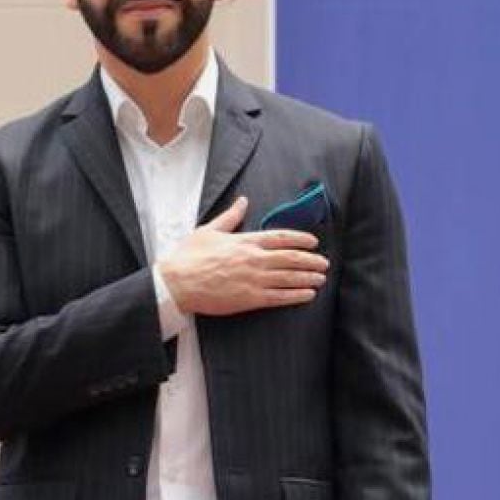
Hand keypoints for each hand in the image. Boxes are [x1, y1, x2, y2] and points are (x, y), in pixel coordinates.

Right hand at [157, 197, 328, 316]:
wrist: (176, 283)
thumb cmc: (187, 257)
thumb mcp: (208, 231)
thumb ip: (230, 217)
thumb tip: (243, 201)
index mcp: (245, 241)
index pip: (281, 237)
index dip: (301, 239)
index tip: (313, 242)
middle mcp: (253, 259)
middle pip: (291, 258)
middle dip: (311, 260)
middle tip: (323, 263)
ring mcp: (253, 279)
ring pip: (290, 277)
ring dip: (308, 277)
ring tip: (320, 278)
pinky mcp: (249, 298)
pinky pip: (280, 296)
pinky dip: (297, 295)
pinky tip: (308, 295)